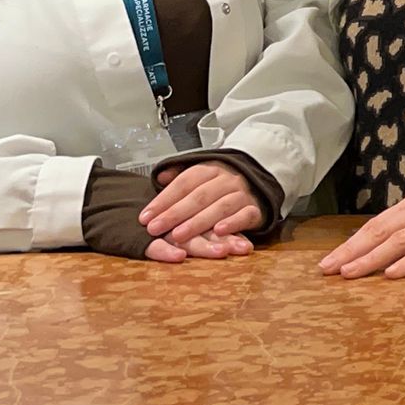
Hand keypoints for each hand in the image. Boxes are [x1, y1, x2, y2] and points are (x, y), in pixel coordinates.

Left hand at [140, 160, 264, 258]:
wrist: (259, 185)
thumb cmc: (222, 187)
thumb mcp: (202, 176)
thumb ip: (180, 176)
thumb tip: (160, 177)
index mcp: (211, 169)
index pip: (184, 182)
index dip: (164, 199)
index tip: (145, 216)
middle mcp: (227, 180)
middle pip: (199, 195)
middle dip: (175, 213)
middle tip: (155, 228)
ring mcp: (242, 194)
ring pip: (220, 206)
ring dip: (198, 222)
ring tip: (178, 235)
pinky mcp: (256, 209)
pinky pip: (245, 215)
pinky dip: (233, 223)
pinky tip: (219, 231)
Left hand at [320, 190, 404, 280]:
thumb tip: (376, 249)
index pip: (377, 225)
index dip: (351, 243)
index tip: (328, 262)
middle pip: (383, 230)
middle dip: (353, 251)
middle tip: (329, 270)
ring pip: (402, 239)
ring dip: (374, 257)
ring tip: (352, 273)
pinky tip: (393, 273)